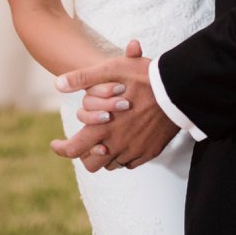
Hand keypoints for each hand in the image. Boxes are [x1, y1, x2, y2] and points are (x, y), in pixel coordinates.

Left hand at [50, 39, 178, 173]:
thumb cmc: (145, 78)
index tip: (56, 144)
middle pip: (92, 164)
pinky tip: (126, 138)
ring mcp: (135, 151)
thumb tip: (58, 84)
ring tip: (106, 137)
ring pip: (112, 164)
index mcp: (104, 128)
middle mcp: (118, 144)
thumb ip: (83, 78)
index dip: (62, 149)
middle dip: (85, 154)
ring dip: (106, 154)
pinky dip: (124, 154)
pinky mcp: (150, 152)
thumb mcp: (112, 69)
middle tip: (87, 140)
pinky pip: (131, 162)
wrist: (179, 91)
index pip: (75, 149)